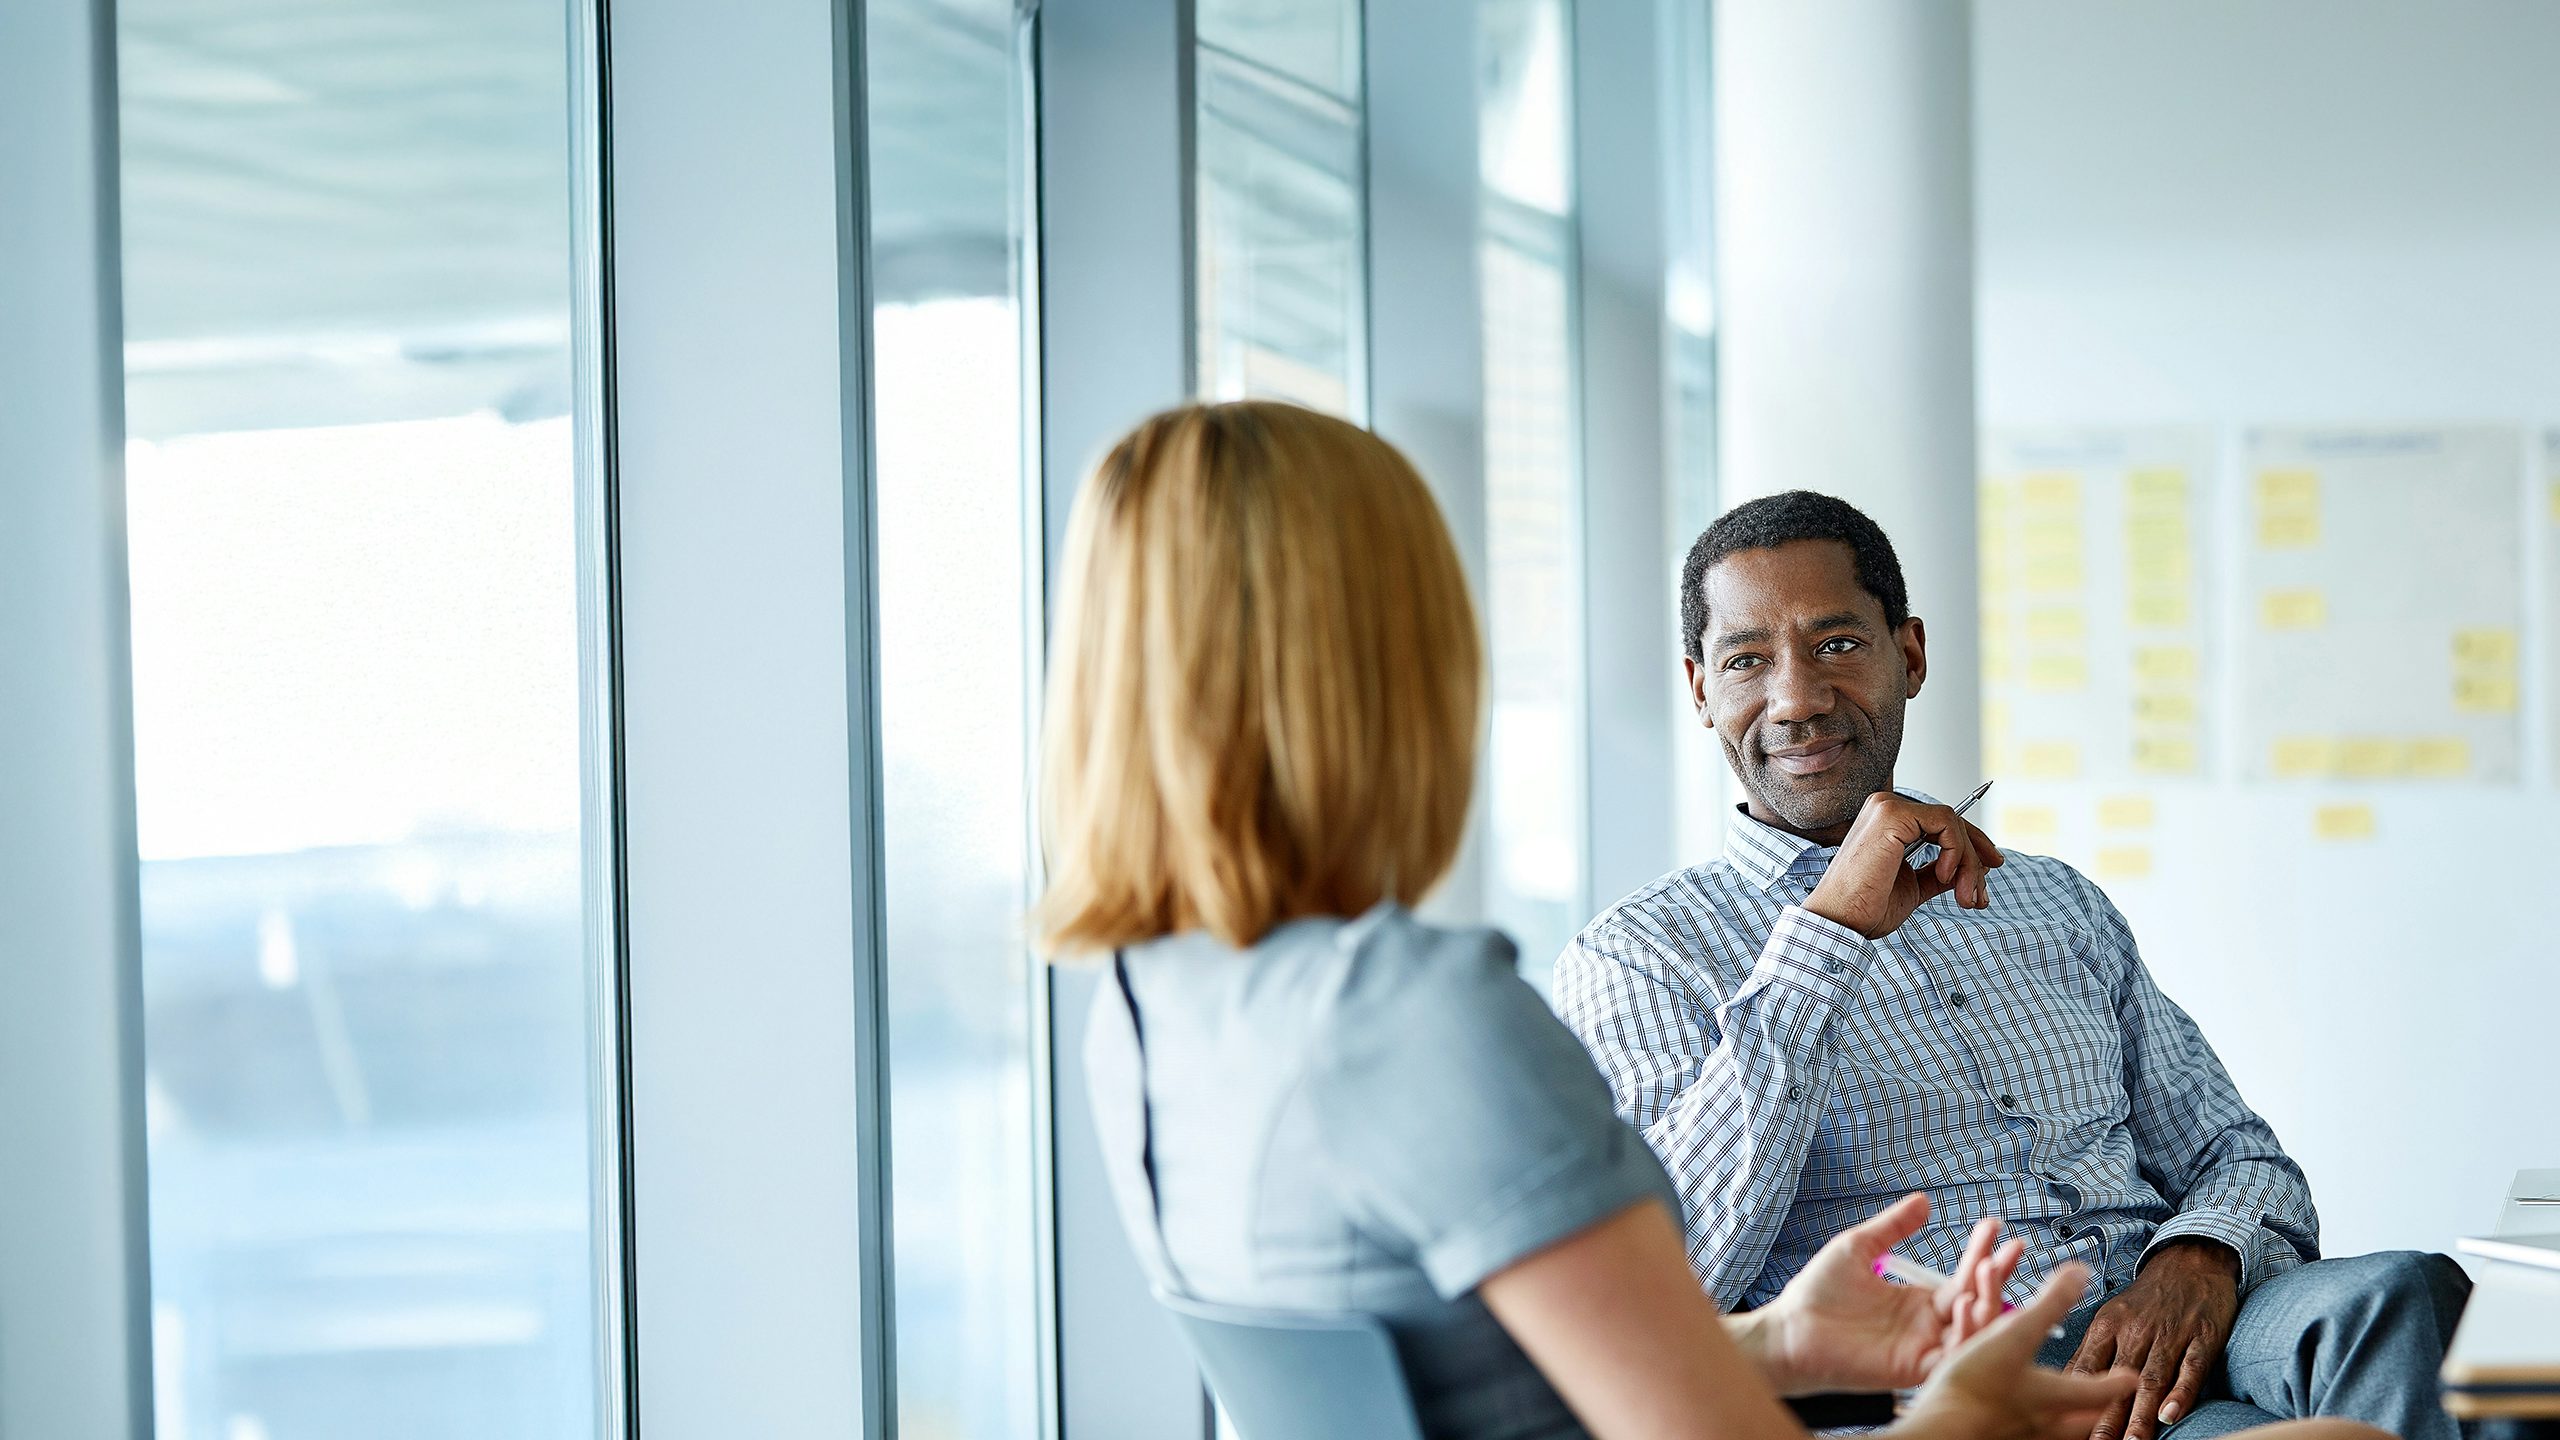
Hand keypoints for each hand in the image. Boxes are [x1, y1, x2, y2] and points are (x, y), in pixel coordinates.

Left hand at [1747, 1193, 2024, 1394]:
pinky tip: (1970, 1305)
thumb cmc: (1818, 1292)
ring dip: (1988, 1301)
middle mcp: (1928, 1326)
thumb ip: (1893, 1227)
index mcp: (1919, 1301)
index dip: (1981, 1252)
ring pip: (1973, 1331)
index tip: (1994, 1225)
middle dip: (1997, 1276)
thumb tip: (1923, 1200)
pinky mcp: (1913, 1369)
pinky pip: (1952, 1356)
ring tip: (1990, 1269)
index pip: (1963, 1277)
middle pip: (1978, 1303)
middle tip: (2012, 1248)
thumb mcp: (1859, 1248)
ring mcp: (1923, 1348)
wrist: (1790, 1329)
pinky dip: (1968, 1334)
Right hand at [1803, 791, 2004, 939]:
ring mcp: (1888, 807)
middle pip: (1952, 822)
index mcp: (1887, 822)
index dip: (1972, 844)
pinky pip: (1946, 824)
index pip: (1941, 823)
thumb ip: (1939, 872)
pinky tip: (1946, 877)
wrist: (1841, 922)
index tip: (1992, 868)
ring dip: (1969, 863)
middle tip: (1980, 896)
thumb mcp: (1914, 886)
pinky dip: (1956, 852)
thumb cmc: (1866, 908)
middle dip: (1975, 859)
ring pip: (1953, 824)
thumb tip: (1974, 865)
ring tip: (1966, 896)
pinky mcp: (1892, 814)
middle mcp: (1886, 807)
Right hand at [1894, 1265, 2137, 1439]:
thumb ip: (2050, 1304)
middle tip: (2101, 1407)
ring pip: (2050, 1434)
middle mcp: (2040, 1423)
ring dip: (2060, 1423)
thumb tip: (2080, 1274)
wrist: (1941, 1430)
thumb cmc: (1977, 1385)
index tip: (2131, 1378)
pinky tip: (2010, 1422)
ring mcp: (2016, 1436)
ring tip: (2058, 1415)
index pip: (2098, 1391)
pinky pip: (2014, 1434)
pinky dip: (2020, 1427)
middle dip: (2092, 1412)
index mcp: (2053, 1396)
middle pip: (2079, 1423)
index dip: (2117, 1382)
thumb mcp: (2016, 1333)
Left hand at [2066, 1239, 2241, 1439]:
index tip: (2066, 1426)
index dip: (2076, 1399)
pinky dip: (2181, 1392)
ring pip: (2152, 1379)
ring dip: (2141, 1415)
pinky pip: (2191, 1368)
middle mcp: (2136, 1331)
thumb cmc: (2146, 1299)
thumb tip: (2067, 1387)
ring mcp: (2170, 1334)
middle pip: (2118, 1381)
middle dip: (2107, 1418)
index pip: (2087, 1369)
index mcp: (2108, 1326)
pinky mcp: (2203, 1337)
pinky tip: (2171, 1415)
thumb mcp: (2111, 1317)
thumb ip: (2092, 1352)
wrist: (2190, 1262)